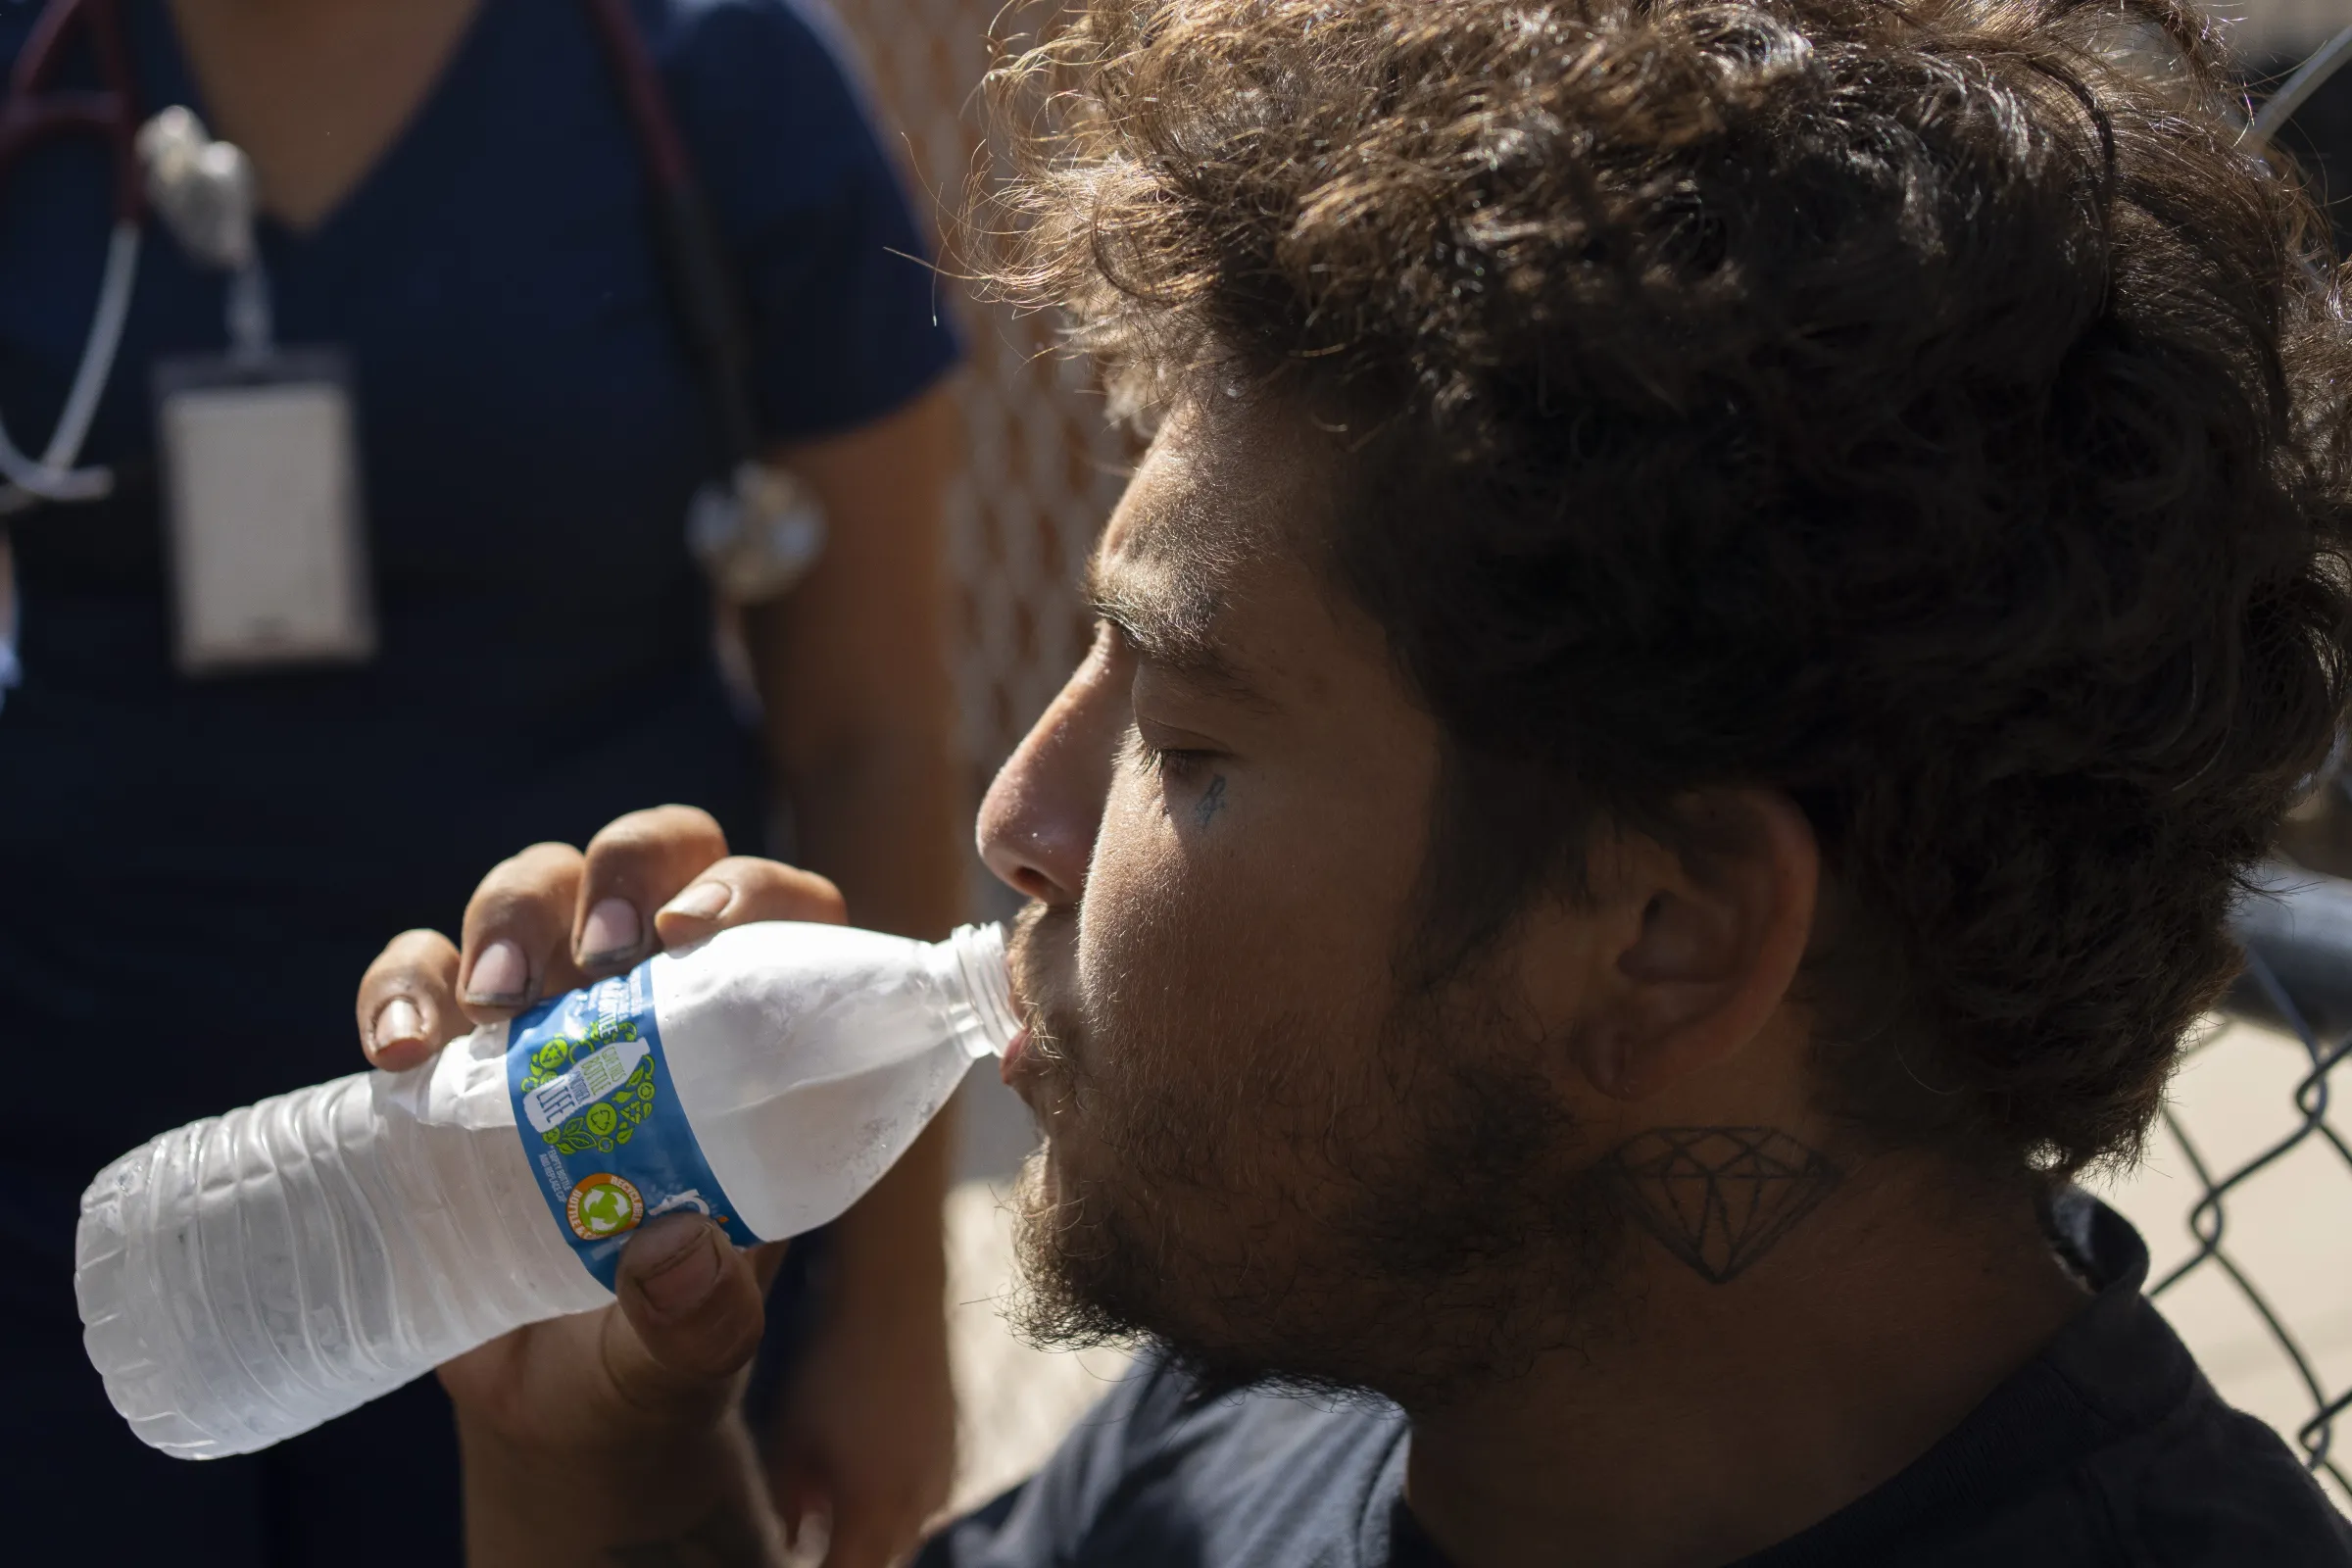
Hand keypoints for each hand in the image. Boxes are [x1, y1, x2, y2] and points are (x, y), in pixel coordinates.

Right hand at [350, 805, 847, 1562]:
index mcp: (752, 1044)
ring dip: (512, 914)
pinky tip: (396, 1053)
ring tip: (497, 1002)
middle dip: (622, 870)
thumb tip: (676, 1253)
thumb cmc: (658, 1356)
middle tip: (601, 950)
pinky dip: (401, 986)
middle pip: (650, 859)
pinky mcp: (451, 1052)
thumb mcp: (693, 1350)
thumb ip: (701, 1317)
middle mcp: (656, 1000)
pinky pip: (417, 971)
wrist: (558, 1411)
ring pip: (535, 886)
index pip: (781, 914)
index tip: (698, 932)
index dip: (752, 890)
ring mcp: (549, 1013)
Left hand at [764, 1251, 957, 1565]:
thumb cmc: (835, 1364)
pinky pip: (926, 1498)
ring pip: (907, 1531)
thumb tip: (795, 1538)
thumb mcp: (790, 1434)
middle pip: (881, 1560)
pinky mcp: (955, 1447)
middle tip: (816, 1535)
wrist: (897, 1297)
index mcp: (873, 1508)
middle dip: (849, 1557)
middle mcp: (918, 1501)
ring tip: (840, 1499)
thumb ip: (790, 1499)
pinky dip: (899, 1500)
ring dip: (875, 1532)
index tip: (802, 1563)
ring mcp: (944, 1474)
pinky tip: (873, 1466)